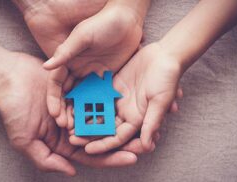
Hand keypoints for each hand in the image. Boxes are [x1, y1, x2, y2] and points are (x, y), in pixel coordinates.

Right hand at [0, 53, 138, 175]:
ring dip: (121, 120)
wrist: (8, 77)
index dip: (112, 157)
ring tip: (143, 122)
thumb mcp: (24, 140)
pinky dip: (110, 100)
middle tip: (147, 141)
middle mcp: (72, 127)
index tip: (133, 157)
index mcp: (62, 142)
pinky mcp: (77, 90)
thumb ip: (46, 159)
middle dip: (123, 141)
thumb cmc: (13, 109)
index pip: (91, 154)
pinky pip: (96, 96)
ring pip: (103, 117)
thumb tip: (71, 172)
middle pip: (102, 137)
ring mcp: (76, 107)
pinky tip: (128, 101)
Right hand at [19, 0, 146, 126]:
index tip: (54, 113)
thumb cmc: (102, 24)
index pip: (56, 83)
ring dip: (79, 112)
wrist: (127, 20)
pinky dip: (96, 107)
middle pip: (68, 94)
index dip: (54, 98)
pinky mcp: (106, 79)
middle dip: (65, 110)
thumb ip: (65, 53)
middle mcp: (77, 70)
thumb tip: (45, 67)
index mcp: (68, 60)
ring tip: (79, 128)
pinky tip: (97, 120)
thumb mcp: (82, 36)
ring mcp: (92, 76)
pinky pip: (99, 96)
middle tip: (66, 126)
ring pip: (82, 98)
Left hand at [69, 43, 183, 153]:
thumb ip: (152, 122)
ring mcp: (117, 99)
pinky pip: (97, 94)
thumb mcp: (160, 101)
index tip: (87, 149)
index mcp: (137, 119)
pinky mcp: (112, 86)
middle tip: (71, 138)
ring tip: (68, 122)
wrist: (164, 55)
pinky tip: (73, 101)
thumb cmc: (167, 78)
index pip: (118, 137)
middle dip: (89, 134)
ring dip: (85, 118)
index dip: (103, 144)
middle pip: (105, 127)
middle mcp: (125, 111)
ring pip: (98, 112)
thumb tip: (146, 146)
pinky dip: (86, 99)